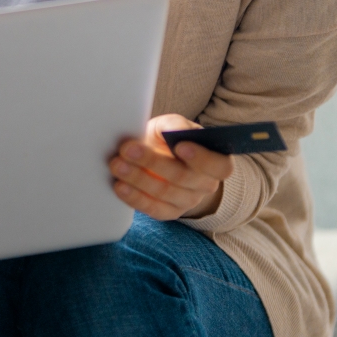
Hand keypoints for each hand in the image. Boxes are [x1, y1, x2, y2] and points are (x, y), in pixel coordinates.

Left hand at [108, 114, 232, 219]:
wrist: (153, 155)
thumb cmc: (166, 138)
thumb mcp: (172, 125)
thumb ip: (176, 125)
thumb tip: (176, 132)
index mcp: (216, 161)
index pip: (219, 166)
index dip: (201, 158)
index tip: (179, 146)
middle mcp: (206, 184)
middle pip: (183, 177)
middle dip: (153, 162)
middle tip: (128, 149)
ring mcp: (188, 201)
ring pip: (165, 193)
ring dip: (138, 179)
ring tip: (117, 165)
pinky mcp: (169, 212)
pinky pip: (154, 209)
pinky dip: (135, 198)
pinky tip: (120, 186)